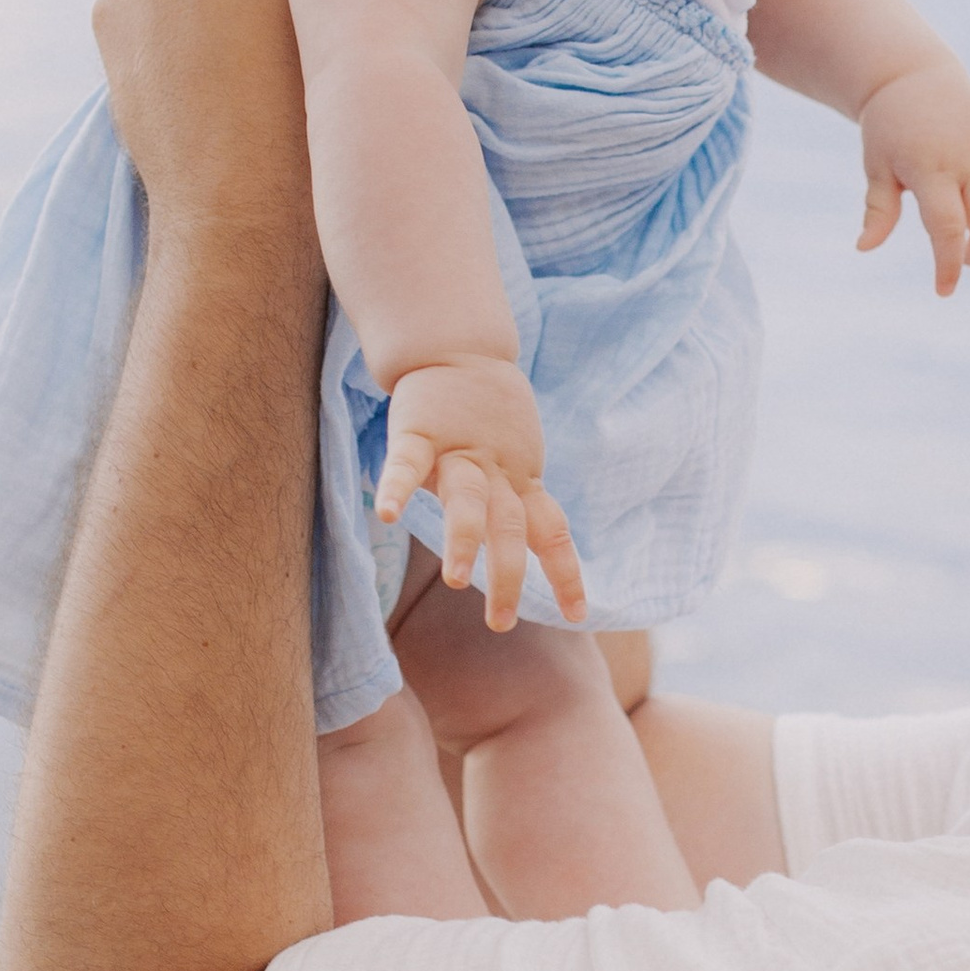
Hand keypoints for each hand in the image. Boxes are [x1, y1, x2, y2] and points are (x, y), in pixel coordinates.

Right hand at [375, 355, 586, 632]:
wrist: (457, 348)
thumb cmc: (489, 416)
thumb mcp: (516, 460)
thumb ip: (520, 502)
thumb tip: (535, 551)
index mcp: (521, 482)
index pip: (552, 533)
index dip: (566, 572)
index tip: (579, 615)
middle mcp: (495, 473)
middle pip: (509, 528)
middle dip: (507, 575)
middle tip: (501, 622)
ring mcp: (457, 452)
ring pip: (466, 501)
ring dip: (464, 539)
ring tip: (457, 580)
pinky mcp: (418, 432)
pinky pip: (407, 463)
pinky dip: (398, 487)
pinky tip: (390, 516)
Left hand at [857, 62, 969, 295]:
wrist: (912, 75)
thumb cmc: (889, 128)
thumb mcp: (876, 166)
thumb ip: (878, 209)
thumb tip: (864, 247)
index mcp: (931, 168)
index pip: (948, 228)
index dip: (949, 264)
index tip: (944, 290)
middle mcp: (968, 158)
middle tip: (968, 261)